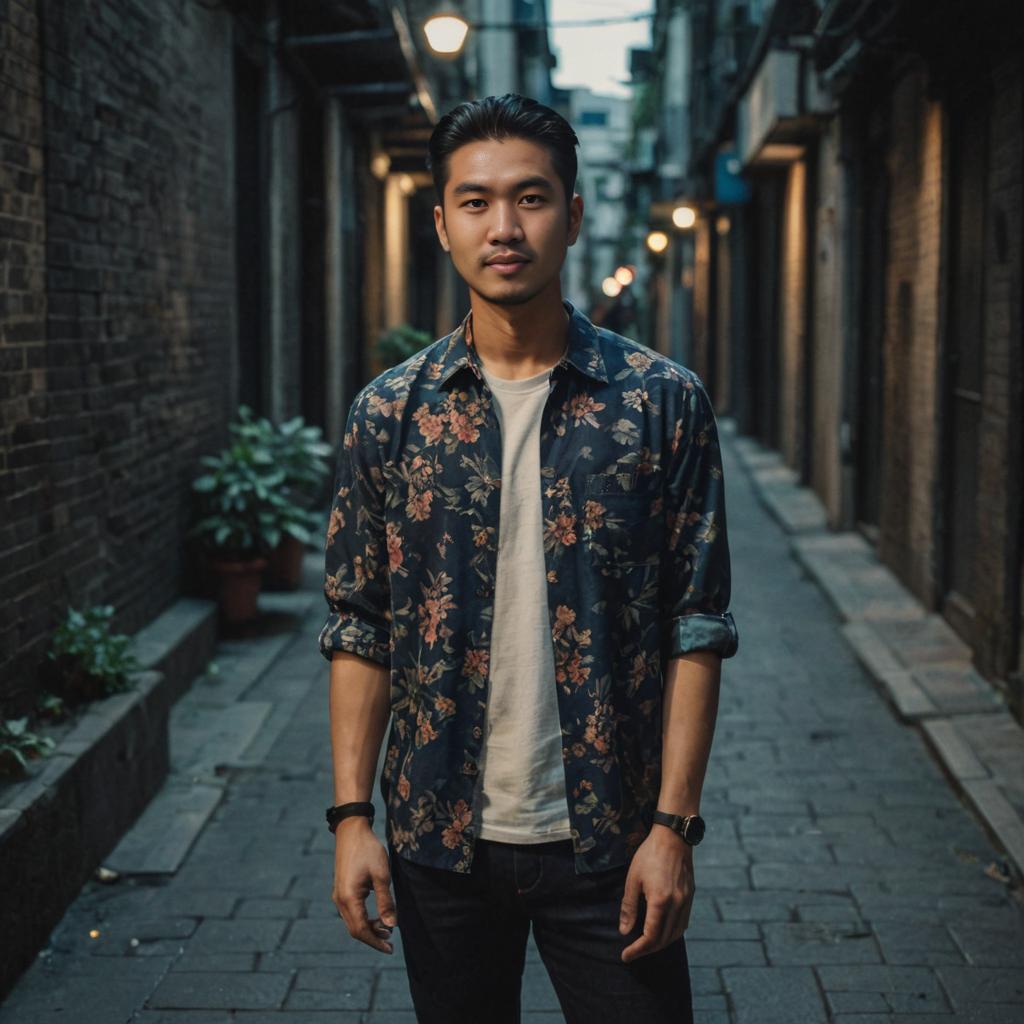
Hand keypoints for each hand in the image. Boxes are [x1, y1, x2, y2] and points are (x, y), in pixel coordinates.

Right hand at [332, 817, 397, 953]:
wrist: (351, 830)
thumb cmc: (368, 850)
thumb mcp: (381, 875)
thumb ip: (385, 901)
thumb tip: (391, 925)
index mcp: (349, 898)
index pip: (361, 930)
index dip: (375, 942)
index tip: (390, 949)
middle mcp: (340, 900)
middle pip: (355, 929)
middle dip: (372, 938)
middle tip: (391, 942)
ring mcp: (338, 895)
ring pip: (352, 921)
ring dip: (368, 928)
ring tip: (387, 929)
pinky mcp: (341, 889)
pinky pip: (351, 911)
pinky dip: (363, 918)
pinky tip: (377, 916)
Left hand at [618, 826, 694, 962]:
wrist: (673, 838)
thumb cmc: (649, 855)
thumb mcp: (633, 879)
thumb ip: (629, 907)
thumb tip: (624, 931)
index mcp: (660, 902)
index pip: (650, 937)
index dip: (637, 950)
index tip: (625, 956)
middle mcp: (677, 905)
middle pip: (664, 940)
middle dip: (647, 950)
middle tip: (632, 952)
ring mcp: (686, 901)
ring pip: (676, 934)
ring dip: (661, 944)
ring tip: (646, 945)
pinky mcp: (690, 896)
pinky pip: (683, 923)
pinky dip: (672, 933)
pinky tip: (662, 931)